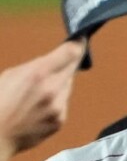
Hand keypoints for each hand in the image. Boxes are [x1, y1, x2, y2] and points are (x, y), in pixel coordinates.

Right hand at [0, 40, 84, 160]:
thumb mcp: (10, 75)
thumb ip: (35, 67)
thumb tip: (53, 62)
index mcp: (38, 73)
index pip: (70, 53)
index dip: (78, 44)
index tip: (81, 39)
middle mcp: (52, 89)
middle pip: (71, 69)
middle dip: (67, 64)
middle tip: (63, 60)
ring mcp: (58, 107)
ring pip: (66, 87)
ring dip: (58, 85)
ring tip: (37, 92)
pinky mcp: (60, 120)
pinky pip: (62, 105)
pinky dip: (54, 102)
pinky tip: (37, 108)